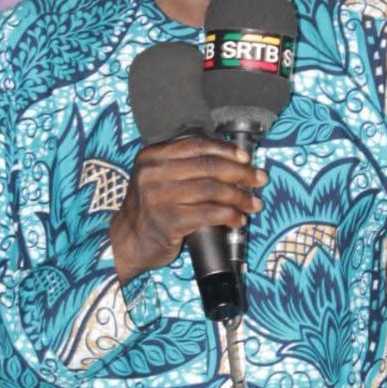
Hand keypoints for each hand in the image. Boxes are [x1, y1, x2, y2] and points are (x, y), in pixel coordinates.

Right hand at [109, 137, 266, 285]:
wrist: (126, 242)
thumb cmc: (150, 209)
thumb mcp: (156, 177)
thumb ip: (182, 165)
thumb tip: (231, 160)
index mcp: (152, 156)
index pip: (196, 145)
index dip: (226, 150)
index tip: (246, 158)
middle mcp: (154, 173)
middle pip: (208, 167)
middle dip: (241, 173)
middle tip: (260, 179)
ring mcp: (159, 197)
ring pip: (212, 190)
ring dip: (240, 197)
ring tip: (254, 204)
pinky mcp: (168, 221)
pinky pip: (209, 214)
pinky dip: (229, 216)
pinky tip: (239, 219)